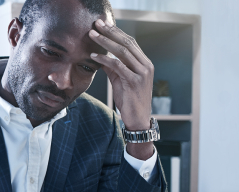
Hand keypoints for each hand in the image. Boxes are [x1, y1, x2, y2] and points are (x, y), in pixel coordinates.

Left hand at [89, 18, 154, 160]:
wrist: (138, 119)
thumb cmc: (129, 100)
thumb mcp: (120, 80)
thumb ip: (113, 68)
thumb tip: (100, 56)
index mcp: (144, 63)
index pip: (130, 42)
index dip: (116, 32)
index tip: (103, 25)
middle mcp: (146, 65)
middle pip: (127, 43)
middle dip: (110, 32)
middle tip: (96, 24)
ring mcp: (142, 73)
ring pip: (122, 52)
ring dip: (105, 42)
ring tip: (92, 36)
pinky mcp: (134, 81)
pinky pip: (118, 66)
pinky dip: (105, 59)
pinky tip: (94, 56)